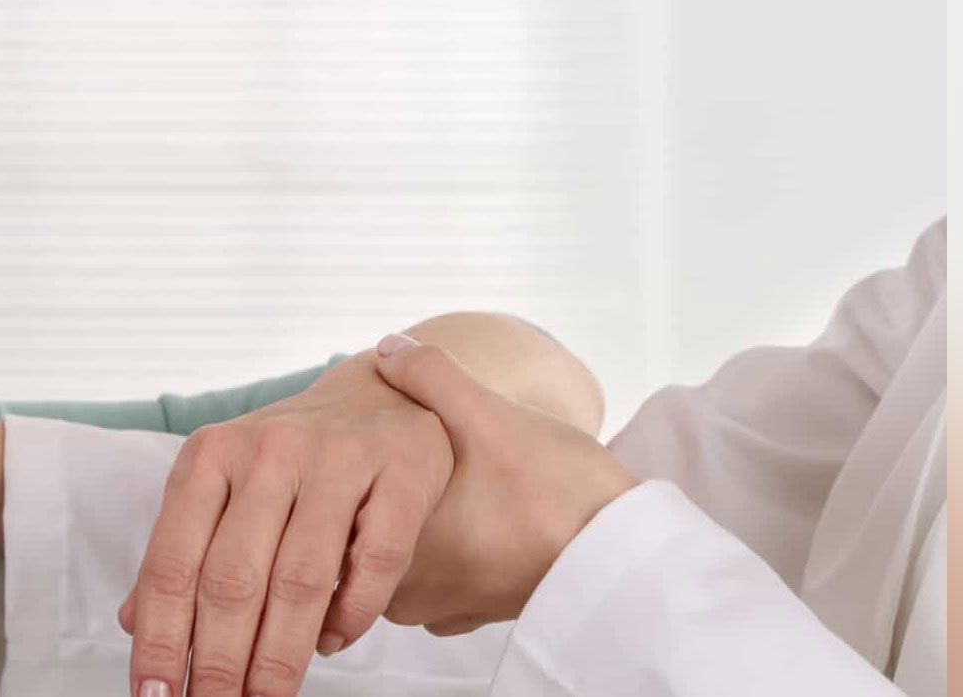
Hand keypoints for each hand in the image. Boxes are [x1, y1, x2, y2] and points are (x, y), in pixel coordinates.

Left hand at [117, 350, 452, 696]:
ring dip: (279, 654)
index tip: (154, 695)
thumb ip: (183, 550)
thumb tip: (132, 623)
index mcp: (210, 456)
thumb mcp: (224, 488)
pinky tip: (329, 643)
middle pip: (233, 578)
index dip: (159, 638)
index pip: (172, 562)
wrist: (384, 394)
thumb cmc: (293, 458)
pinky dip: (350, 615)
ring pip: (301, 578)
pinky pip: (375, 562)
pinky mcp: (401, 473)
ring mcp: (337, 458)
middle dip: (218, 662)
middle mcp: (268, 450)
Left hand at [368, 332, 637, 633]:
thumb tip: (387, 347)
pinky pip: (433, 585)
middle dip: (372, 501)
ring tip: (436, 484)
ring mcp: (441, 609)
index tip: (363, 449)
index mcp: (397, 542)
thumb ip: (432, 377)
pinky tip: (463, 519)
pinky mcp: (474, 616)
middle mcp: (408, 589)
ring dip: (408, 529)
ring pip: (394, 565)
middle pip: (358, 540)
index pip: (336, 515)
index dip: (346, 477)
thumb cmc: (558, 490)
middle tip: (397, 460)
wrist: (626, 556)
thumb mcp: (490, 416)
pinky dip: (441, 554)